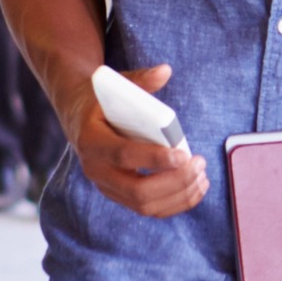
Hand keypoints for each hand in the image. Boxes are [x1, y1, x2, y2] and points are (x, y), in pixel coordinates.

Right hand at [67, 64, 205, 217]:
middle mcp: (95, 169)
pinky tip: (196, 189)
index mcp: (91, 139)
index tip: (182, 155)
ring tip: (202, 177)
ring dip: (178, 195)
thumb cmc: (102, 100)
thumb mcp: (115, 85)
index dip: (153, 159)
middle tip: (198, 164)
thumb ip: (140, 80)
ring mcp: (107, 186)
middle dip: (173, 181)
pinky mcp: (119, 195)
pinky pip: (149, 209)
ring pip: (145, 205)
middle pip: (137, 191)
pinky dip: (176, 203)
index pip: (123, 155)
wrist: (79, 118)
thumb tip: (165, 71)